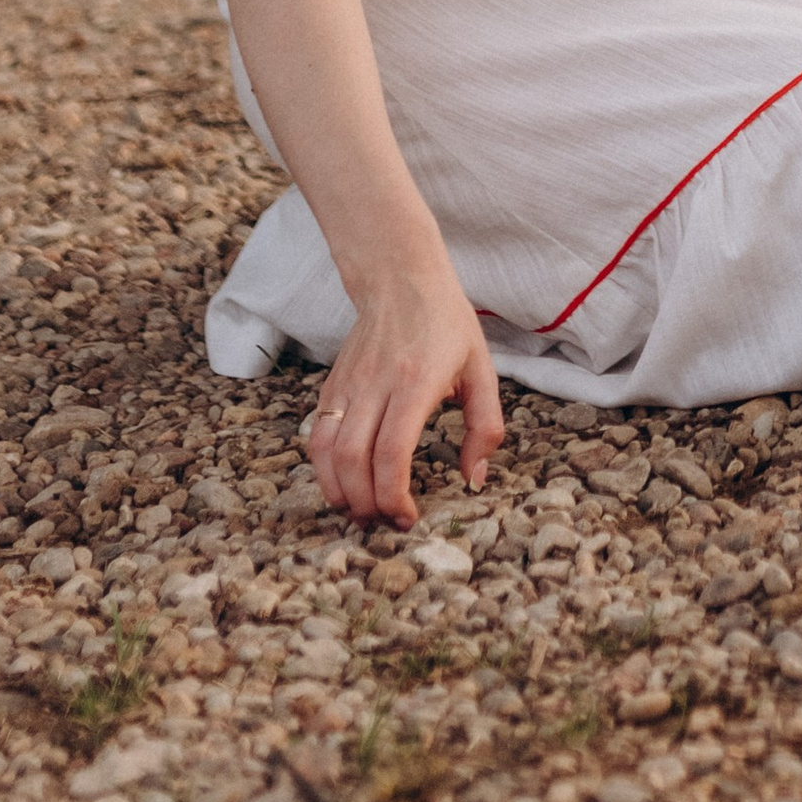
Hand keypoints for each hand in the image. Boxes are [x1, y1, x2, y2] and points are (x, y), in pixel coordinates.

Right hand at [301, 257, 504, 526]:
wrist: (401, 279)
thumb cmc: (448, 325)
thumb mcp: (482, 370)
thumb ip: (485, 427)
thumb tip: (472, 479)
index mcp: (415, 383)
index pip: (391, 453)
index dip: (394, 496)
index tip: (407, 517)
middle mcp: (375, 385)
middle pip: (353, 460)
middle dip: (365, 504)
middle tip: (384, 522)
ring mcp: (347, 385)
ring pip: (326, 452)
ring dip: (338, 492)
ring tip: (360, 511)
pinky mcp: (331, 386)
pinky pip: (316, 436)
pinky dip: (323, 469)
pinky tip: (344, 484)